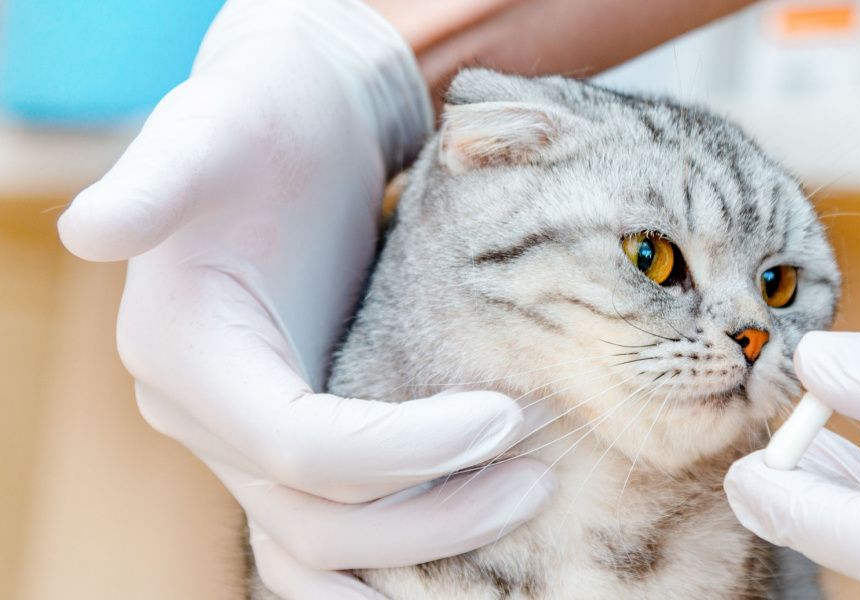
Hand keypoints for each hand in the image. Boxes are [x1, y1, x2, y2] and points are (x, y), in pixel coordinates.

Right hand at [58, 1, 552, 596]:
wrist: (293, 123)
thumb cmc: (260, 115)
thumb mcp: (208, 125)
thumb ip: (155, 177)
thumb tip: (85, 231)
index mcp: (184, 353)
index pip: (300, 444)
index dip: (406, 449)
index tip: (506, 415)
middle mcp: (206, 414)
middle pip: (316, 516)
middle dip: (431, 515)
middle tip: (538, 479)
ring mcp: (247, 434)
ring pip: (323, 542)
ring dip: (422, 550)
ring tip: (525, 501)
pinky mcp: (294, 432)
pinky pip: (335, 519)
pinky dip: (397, 547)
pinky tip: (474, 531)